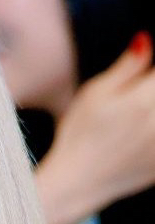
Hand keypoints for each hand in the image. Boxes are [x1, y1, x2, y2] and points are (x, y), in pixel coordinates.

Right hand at [36, 32, 154, 223]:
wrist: (76, 184)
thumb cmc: (78, 137)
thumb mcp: (94, 95)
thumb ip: (128, 67)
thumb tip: (147, 39)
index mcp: (144, 100)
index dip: (149, 71)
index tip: (143, 76)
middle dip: (151, 90)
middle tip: (140, 92)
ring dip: (151, 107)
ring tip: (139, 112)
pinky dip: (152, 134)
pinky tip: (140, 132)